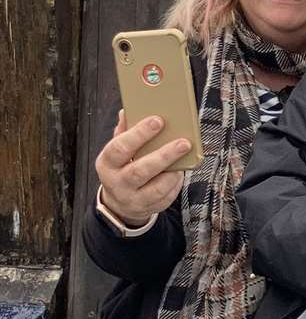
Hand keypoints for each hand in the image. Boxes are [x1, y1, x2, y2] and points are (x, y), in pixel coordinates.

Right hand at [95, 110, 190, 227]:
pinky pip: (166, 196)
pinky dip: (176, 182)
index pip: (120, 148)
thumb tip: (127, 110)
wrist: (119, 201)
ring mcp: (133, 199)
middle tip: (183, 142)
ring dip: (173, 171)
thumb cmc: (122, 166)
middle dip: (164, 155)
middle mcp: (117, 183)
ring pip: (156, 188)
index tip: (158, 120)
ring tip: (186, 155)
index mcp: (107, 163)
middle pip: (140, 170)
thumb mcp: (117, 150)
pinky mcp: (149, 208)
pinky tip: (182, 169)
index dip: (139, 134)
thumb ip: (124, 131)